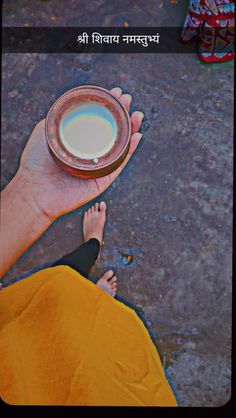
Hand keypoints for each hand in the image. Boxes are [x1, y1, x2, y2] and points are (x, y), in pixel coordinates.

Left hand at [18, 87, 143, 221]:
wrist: (35, 190)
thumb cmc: (35, 163)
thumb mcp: (44, 132)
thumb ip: (56, 118)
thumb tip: (71, 103)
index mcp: (78, 141)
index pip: (97, 121)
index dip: (108, 106)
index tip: (116, 93)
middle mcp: (90, 152)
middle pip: (112, 131)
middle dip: (123, 114)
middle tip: (128, 99)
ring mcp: (98, 166)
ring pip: (120, 145)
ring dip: (132, 128)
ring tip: (137, 114)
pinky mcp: (103, 179)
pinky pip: (120, 163)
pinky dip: (130, 150)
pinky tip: (136, 135)